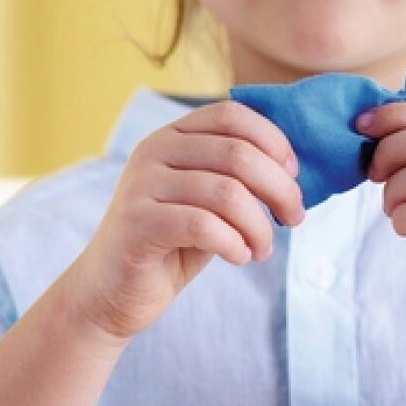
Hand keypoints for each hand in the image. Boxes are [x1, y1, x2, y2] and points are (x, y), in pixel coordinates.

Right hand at [70, 100, 305, 341]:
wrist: (112, 291)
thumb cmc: (172, 243)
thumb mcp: (209, 200)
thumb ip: (238, 177)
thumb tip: (293, 169)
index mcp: (172, 136)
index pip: (231, 114)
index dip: (273, 140)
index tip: (293, 175)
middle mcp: (153, 150)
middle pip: (238, 153)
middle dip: (279, 188)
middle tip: (294, 218)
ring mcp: (141, 184)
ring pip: (227, 193)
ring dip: (259, 226)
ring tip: (263, 249)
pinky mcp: (136, 222)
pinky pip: (203, 225)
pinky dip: (234, 243)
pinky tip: (240, 257)